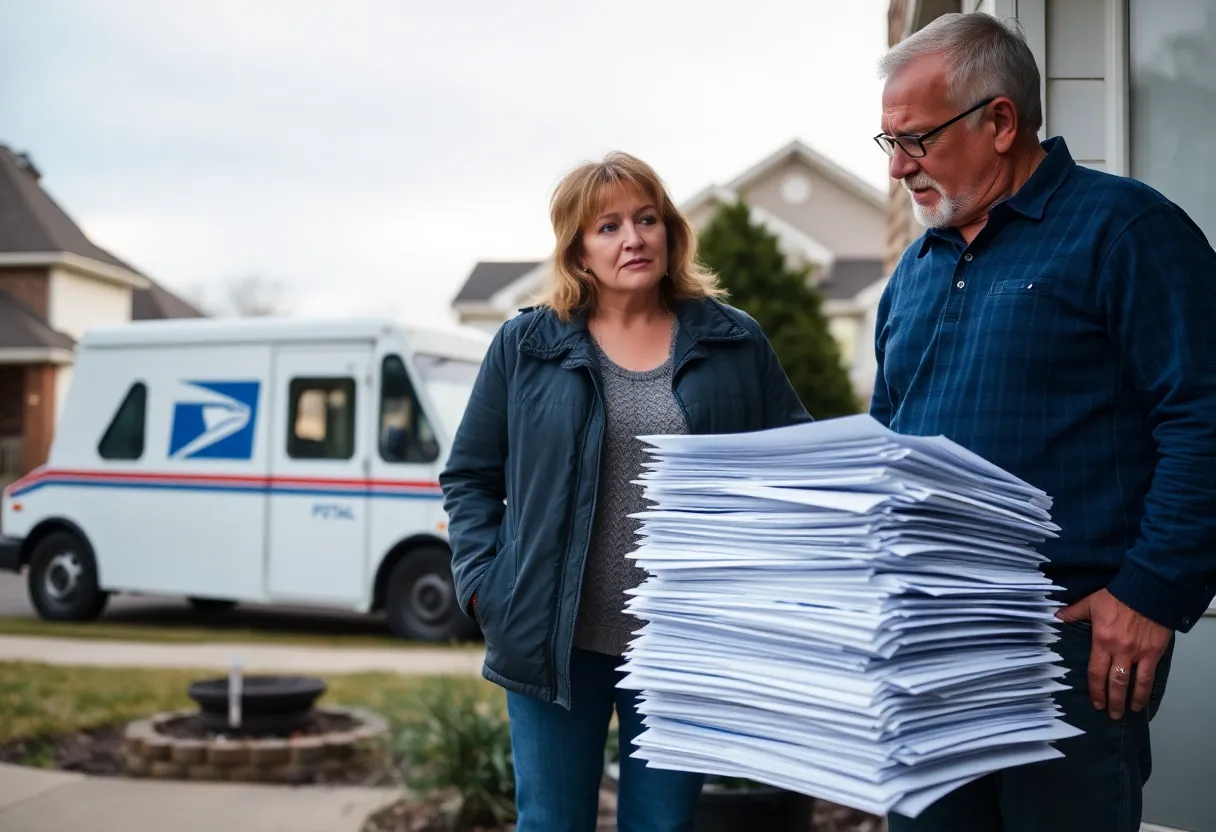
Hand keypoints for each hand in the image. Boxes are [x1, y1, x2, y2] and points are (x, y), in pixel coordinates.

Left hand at [1056, 589, 1171, 719]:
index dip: (1095, 690)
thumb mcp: (1090, 602)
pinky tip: (1144, 699)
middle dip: (1112, 701)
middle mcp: (1120, 651)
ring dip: (1130, 700)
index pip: (1095, 672)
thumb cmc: (1117, 596)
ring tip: (1128, 712)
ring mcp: (1139, 653)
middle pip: (1114, 683)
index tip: (1095, 702)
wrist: (1147, 590)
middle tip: (1111, 714)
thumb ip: (1073, 612)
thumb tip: (1055, 616)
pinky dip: (1147, 690)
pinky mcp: (1155, 652)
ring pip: (1134, 683)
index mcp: (1101, 641)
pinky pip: (1151, 676)